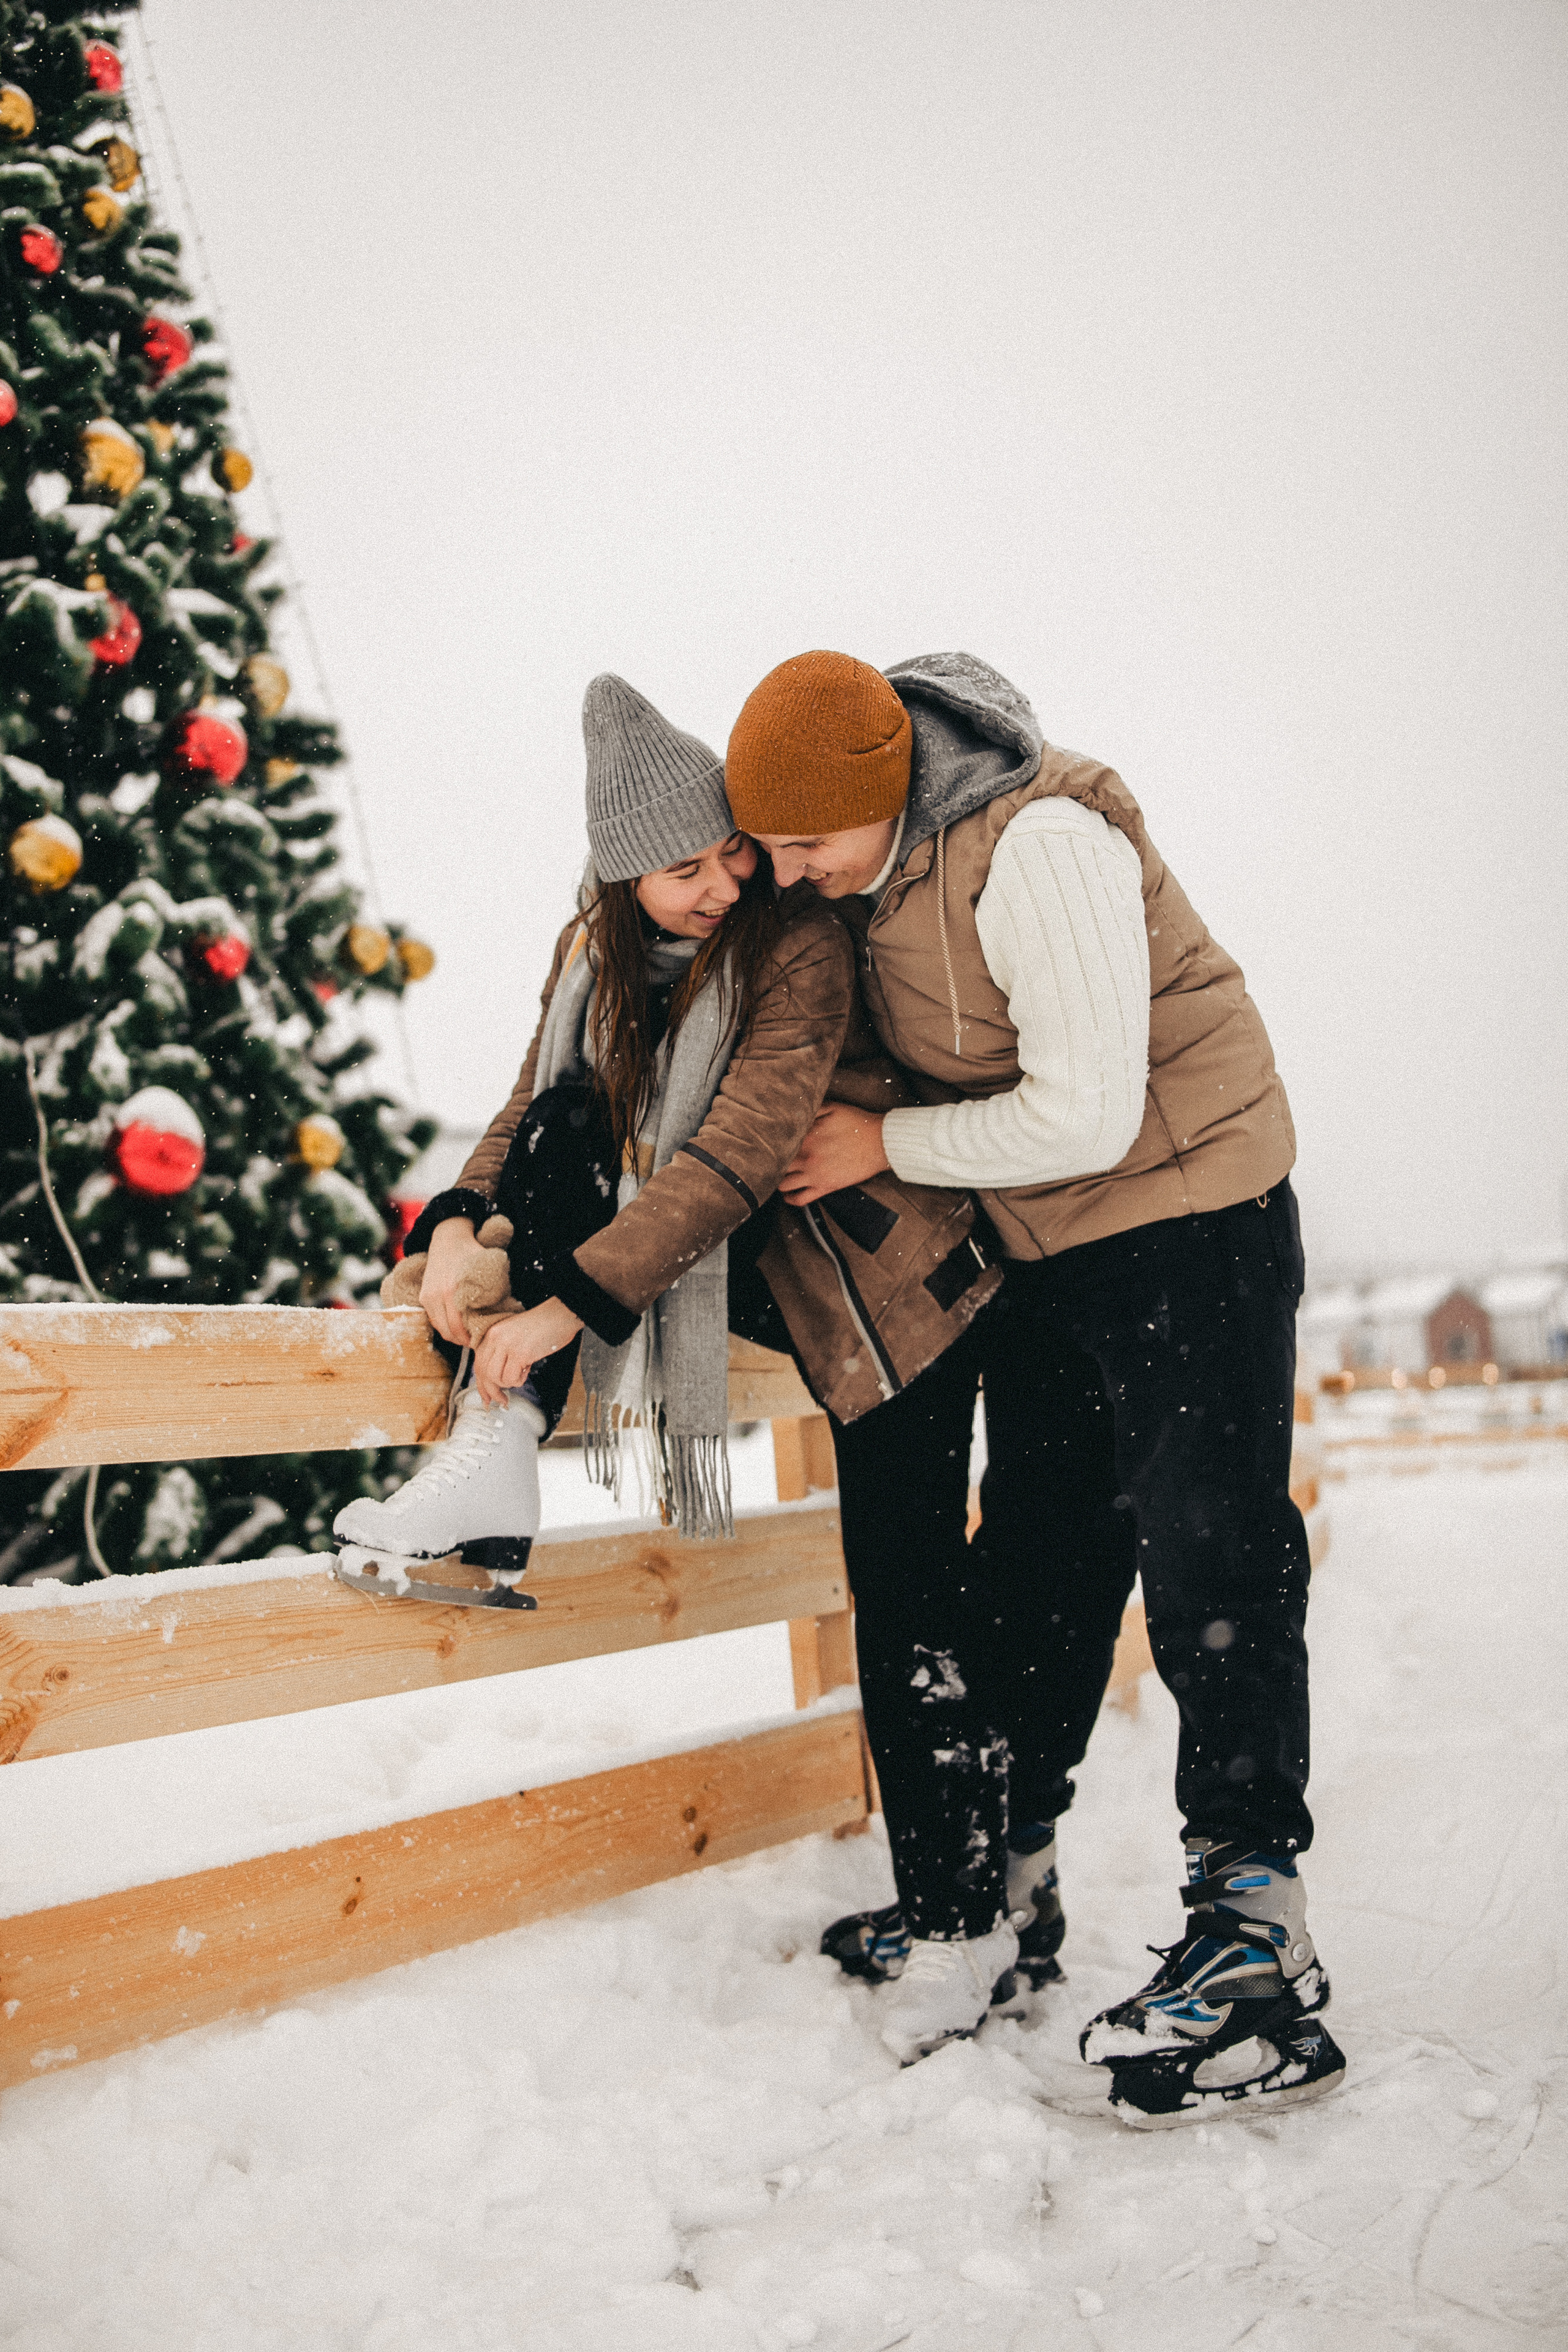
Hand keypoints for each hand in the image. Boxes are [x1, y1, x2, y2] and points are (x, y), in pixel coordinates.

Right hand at [420, 1218, 485, 1345]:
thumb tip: (502, 1316)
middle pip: (450, 1331)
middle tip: (475, 1342)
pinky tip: (456, 1326)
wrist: (449, 1239)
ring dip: (453, 1336)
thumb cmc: (474, 1254)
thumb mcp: (490, 1269)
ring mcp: (429, 1296)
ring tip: (466, 1336)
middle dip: (463, 1341)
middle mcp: (439, 1294)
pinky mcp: (424, 1296)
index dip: (472, 1338)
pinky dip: (444, 1326)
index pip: (461, 1327)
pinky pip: (433, 1319)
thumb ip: (496, 1292)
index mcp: (455, 1290)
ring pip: (440, 1328)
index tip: (481, 1340)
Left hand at [472, 1298, 583, 1405]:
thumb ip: (501, 1351)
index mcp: (492, 1333)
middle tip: (502, 1401)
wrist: (560, 1315)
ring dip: (508, 1383)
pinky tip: (528, 1369)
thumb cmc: (542, 1325)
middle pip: (484, 1373)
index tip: (486, 1397)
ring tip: (520, 1375)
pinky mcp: (520, 1353)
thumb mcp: (514, 1335)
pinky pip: (511, 1378)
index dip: (481, 1383)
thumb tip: (495, 1378)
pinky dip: (519, 1380)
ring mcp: (506, 1345)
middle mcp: (495, 1338)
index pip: (479, 1363)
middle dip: (492, 1391)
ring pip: (495, 1378)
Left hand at [778, 1104, 890, 1204]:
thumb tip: (794, 1113)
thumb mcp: (833, 1108)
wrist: (880, 1142)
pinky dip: (790, 1199)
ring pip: (783, 1184)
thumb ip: (811, 1110)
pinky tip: (788, 1194)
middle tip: (770, 1162)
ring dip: (777, 1181)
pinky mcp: (825, 1187)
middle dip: (771, 1163)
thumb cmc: (859, 1123)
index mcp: (806, 1137)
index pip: (778, 1143)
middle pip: (776, 1164)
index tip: (769, 1144)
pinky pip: (800, 1199)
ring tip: (777, 1177)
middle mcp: (806, 1157)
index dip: (771, 1144)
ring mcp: (815, 1175)